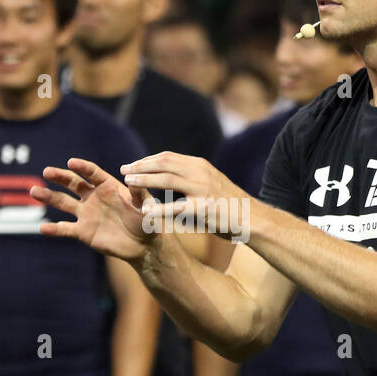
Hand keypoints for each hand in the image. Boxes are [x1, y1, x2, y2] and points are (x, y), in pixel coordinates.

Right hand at [34, 158, 153, 262]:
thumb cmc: (147, 221)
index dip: (81, 167)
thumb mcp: (146, 205)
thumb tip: (133, 178)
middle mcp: (93, 197)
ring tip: (34, 191)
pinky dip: (54, 229)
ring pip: (63, 203)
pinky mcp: (83, 231)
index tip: (70, 162)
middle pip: (73, 183)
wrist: (143, 244)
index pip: (91, 173)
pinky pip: (65, 229)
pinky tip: (42, 228)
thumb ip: (139, 193)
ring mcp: (86, 214)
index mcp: (107, 186)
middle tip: (46, 172)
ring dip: (48, 197)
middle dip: (60, 177)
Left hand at [121, 152, 249, 240]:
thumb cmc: (229, 205)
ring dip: (144, 180)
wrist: (252, 218)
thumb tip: (167, 180)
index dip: (147, 160)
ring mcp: (202, 189)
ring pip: (166, 179)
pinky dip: (158, 208)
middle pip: (163, 163)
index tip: (133, 165)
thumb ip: (190, 181)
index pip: (168, 157)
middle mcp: (200, 172)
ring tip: (128, 183)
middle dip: (141, 166)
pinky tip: (144, 211)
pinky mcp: (203, 208)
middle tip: (124, 170)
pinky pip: (175, 207)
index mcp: (200, 166)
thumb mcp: (209, 184)